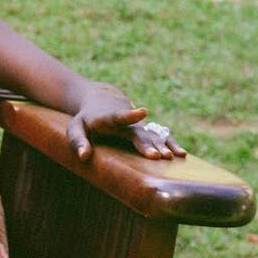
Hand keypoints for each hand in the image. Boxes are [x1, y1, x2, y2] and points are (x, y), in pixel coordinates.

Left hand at [66, 84, 186, 161]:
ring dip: (162, 145)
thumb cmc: (86, 120)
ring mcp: (138, 125)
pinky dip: (170, 143)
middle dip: (147, 143)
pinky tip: (182, 155)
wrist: (102, 100)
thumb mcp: (75, 128)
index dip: (129, 115)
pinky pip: (160, 136)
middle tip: (156, 156)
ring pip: (152, 134)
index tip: (142, 111)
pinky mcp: (145, 129)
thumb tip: (84, 157)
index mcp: (106, 118)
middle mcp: (126, 121)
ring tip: (173, 156)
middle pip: (137, 132)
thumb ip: (77, 141)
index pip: (117, 116)